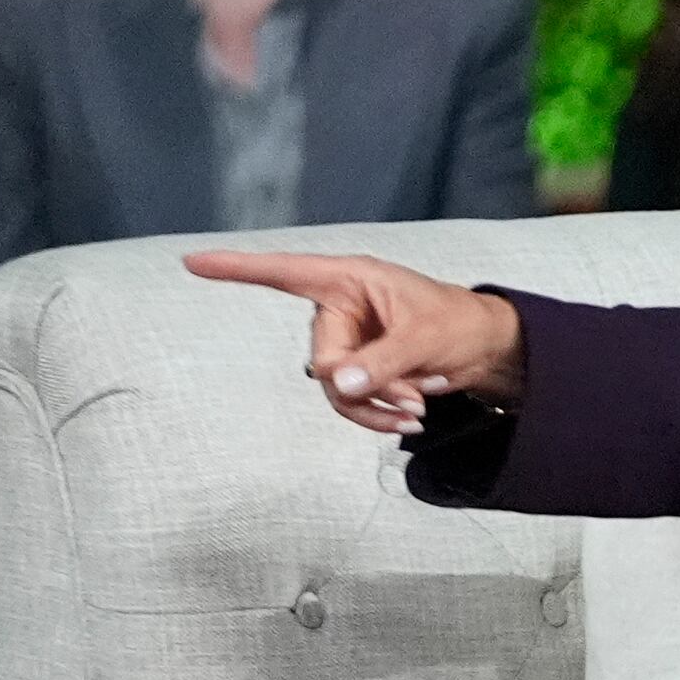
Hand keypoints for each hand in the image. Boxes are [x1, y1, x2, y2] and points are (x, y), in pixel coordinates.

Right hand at [185, 246, 526, 434]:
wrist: (487, 349)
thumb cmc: (458, 323)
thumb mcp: (424, 338)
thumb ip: (381, 361)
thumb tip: (339, 384)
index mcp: (348, 280)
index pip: (283, 272)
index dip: (237, 269)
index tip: (193, 261)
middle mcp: (340, 309)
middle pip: (322, 359)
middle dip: (365, 385)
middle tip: (413, 394)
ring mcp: (347, 342)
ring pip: (333, 389)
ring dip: (373, 407)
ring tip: (418, 407)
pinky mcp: (359, 370)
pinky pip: (349, 401)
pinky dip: (377, 414)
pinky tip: (410, 418)